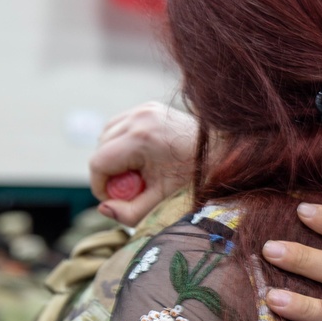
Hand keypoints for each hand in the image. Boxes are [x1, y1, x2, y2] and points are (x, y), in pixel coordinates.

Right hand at [89, 103, 197, 225]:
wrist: (223, 155)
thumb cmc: (194, 180)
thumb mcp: (161, 201)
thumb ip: (130, 213)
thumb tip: (104, 208)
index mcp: (140, 138)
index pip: (98, 163)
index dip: (101, 187)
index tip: (116, 199)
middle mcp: (139, 118)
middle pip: (101, 148)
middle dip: (110, 173)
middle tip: (133, 187)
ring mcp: (144, 109)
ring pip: (107, 135)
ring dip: (114, 156)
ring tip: (138, 172)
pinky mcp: (149, 107)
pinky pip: (121, 126)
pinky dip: (124, 143)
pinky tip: (142, 157)